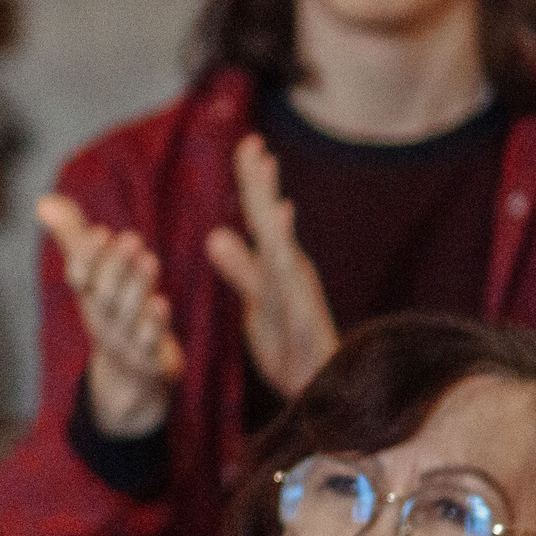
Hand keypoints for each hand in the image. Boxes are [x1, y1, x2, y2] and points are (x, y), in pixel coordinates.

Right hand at [37, 194, 184, 437]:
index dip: (85, 257)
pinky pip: (147, 343)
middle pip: (101, 294)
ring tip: (149, 259)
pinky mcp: (147, 358)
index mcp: (87, 297)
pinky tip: (160, 302)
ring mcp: (123, 340)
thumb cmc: (114, 311)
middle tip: (130, 238)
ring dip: (136, 287)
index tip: (99, 231)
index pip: (78, 277)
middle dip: (114, 267)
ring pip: (125, 314)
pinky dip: (152, 324)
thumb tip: (43, 201)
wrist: (131, 376)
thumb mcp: (93, 275)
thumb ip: (73, 237)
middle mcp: (101, 318)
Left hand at [204, 135, 338, 400]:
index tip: (248, 143)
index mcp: (278, 267)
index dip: (254, 184)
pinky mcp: (304, 322)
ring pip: (282, 249)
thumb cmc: (290, 348)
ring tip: (262, 174)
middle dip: (260, 185)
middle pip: (272, 224)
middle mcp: (291, 274)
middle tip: (251, 143)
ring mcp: (299, 296)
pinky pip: (290, 291)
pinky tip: (280, 241)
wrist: (319, 392)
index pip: (262, 220)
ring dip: (271, 213)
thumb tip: (216, 234)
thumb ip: (240, 269)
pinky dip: (283, 264)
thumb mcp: (255, 303)